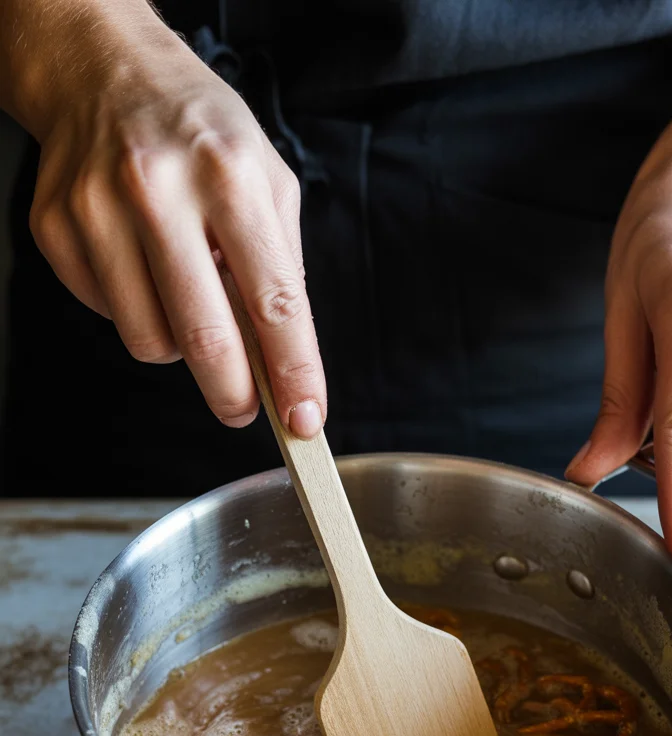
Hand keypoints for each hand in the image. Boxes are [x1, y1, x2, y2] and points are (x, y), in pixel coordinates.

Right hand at [28, 31, 324, 435]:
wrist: (102, 69)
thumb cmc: (199, 132)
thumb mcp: (267, 178)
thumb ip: (280, 267)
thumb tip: (283, 360)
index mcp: (229, 176)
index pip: (274, 301)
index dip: (293, 372)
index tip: (305, 420)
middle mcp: (159, 190)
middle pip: (205, 337)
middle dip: (233, 393)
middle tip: (243, 407)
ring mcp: (98, 210)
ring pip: (150, 342)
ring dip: (179, 345)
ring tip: (187, 298)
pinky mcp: (56, 228)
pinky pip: (107, 316)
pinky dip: (134, 311)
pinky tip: (141, 267)